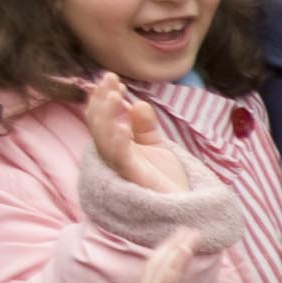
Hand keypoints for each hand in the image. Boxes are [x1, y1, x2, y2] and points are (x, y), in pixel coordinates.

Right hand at [81, 73, 191, 196]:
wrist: (183, 204)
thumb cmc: (165, 178)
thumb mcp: (156, 146)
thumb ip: (145, 126)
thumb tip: (139, 104)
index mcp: (116, 145)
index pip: (103, 117)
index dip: (105, 97)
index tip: (112, 78)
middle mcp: (112, 155)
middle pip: (98, 124)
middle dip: (102, 100)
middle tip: (110, 79)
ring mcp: (120, 167)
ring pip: (104, 139)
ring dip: (107, 116)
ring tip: (115, 96)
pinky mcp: (132, 178)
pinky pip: (120, 158)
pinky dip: (119, 141)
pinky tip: (123, 126)